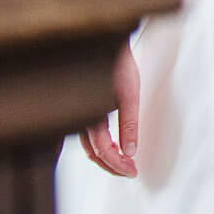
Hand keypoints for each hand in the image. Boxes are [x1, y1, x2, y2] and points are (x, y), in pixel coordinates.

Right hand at [79, 42, 140, 177]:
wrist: (104, 42)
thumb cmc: (118, 64)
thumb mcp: (130, 93)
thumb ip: (129, 123)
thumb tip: (131, 151)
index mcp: (91, 115)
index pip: (103, 150)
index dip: (118, 165)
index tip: (133, 172)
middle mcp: (80, 117)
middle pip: (94, 152)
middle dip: (112, 166)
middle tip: (130, 171)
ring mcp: (79, 112)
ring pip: (88, 145)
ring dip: (105, 158)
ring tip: (123, 162)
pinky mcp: (82, 107)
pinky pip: (86, 134)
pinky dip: (98, 145)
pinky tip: (111, 145)